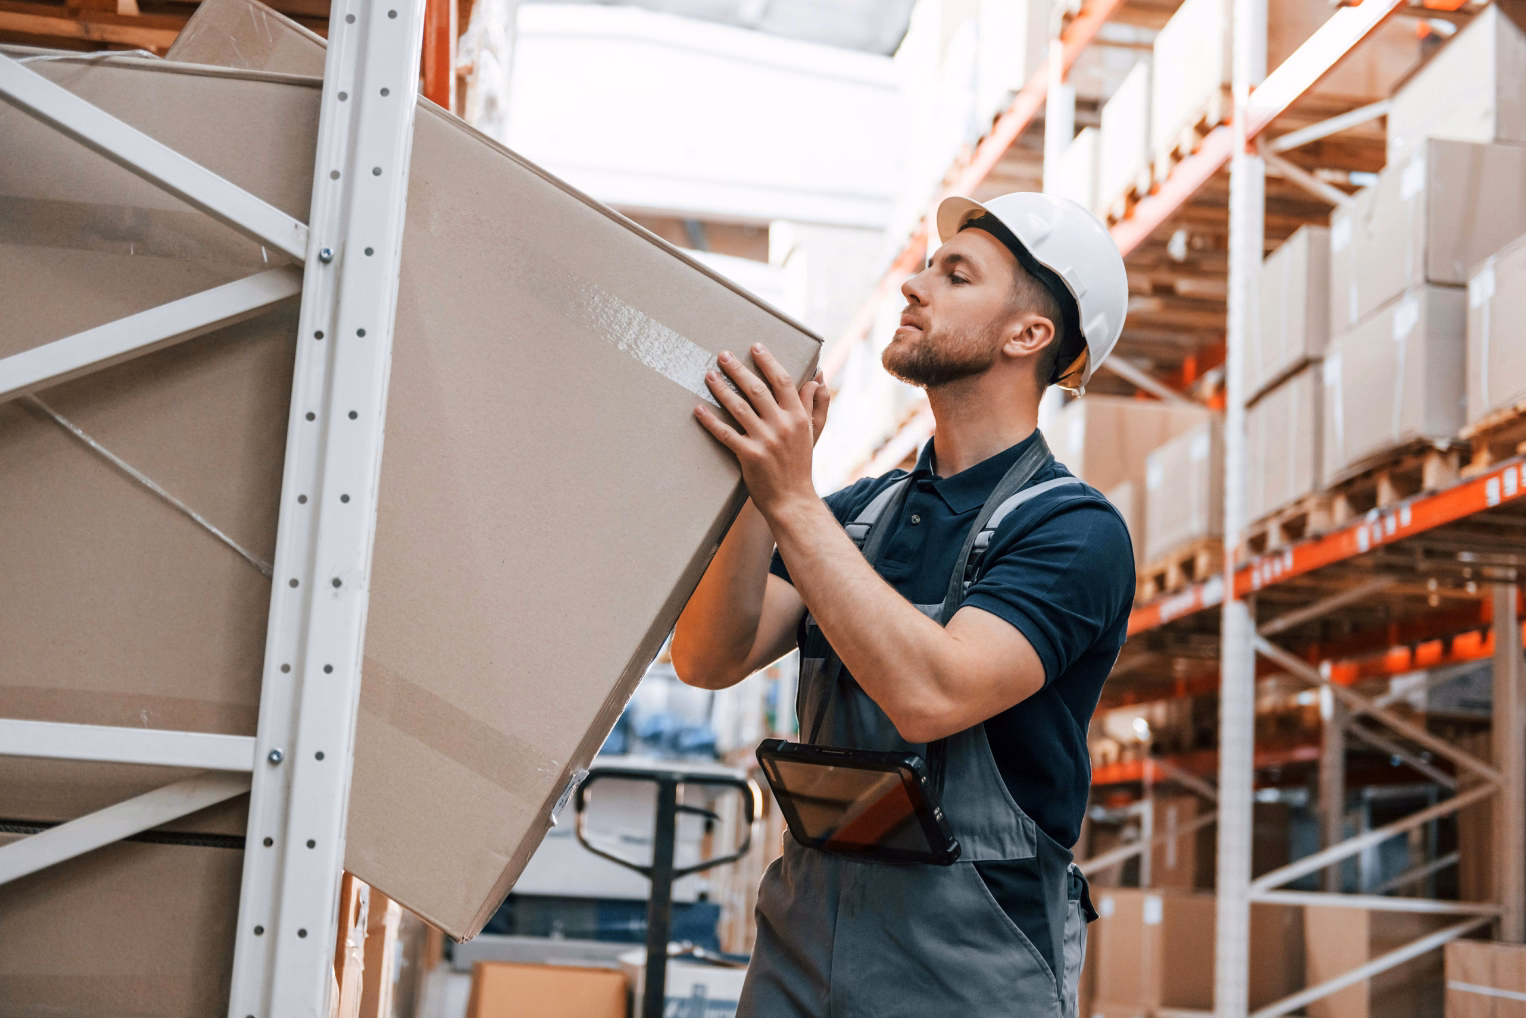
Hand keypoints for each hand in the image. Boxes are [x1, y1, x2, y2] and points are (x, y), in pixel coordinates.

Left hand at [695, 344, 829, 517]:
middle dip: (737, 369)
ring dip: (721, 389)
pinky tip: (698, 409)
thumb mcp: (813, 432)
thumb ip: (816, 403)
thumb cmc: (801, 464)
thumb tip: (818, 376)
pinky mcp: (749, 456)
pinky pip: (726, 434)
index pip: (782, 381)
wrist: (792, 500)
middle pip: (756, 389)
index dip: (767, 361)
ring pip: (739, 407)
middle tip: (723, 355)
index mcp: (798, 416)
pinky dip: (710, 421)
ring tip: (709, 375)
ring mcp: (765, 440)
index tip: (755, 347)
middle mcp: (782, 425)